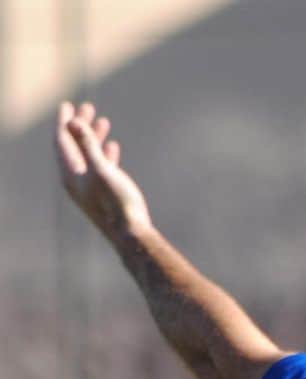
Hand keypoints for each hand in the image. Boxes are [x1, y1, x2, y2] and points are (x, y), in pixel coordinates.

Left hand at [55, 101, 151, 239]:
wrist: (131, 235)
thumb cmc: (117, 204)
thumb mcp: (102, 170)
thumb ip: (88, 145)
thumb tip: (75, 121)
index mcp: (70, 174)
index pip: (61, 141)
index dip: (64, 122)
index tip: (68, 105)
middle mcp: (76, 180)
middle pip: (73, 146)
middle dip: (79, 126)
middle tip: (88, 108)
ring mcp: (90, 187)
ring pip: (87, 155)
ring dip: (93, 138)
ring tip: (104, 122)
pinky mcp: (103, 194)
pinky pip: (99, 168)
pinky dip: (104, 154)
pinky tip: (113, 147)